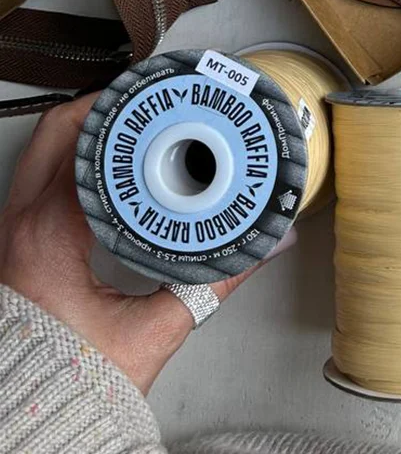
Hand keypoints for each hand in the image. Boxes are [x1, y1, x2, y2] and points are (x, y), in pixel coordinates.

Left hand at [0, 94, 293, 393]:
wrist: (30, 422)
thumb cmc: (73, 381)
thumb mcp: (153, 330)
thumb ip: (215, 284)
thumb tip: (264, 247)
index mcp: (50, 236)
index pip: (84, 143)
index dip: (121, 107)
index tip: (154, 91)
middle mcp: (21, 227)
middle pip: (56, 132)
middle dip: (103, 104)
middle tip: (145, 96)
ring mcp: (13, 235)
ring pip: (43, 153)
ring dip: (87, 132)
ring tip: (134, 125)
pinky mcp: (17, 248)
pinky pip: (40, 180)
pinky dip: (75, 162)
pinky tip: (111, 171)